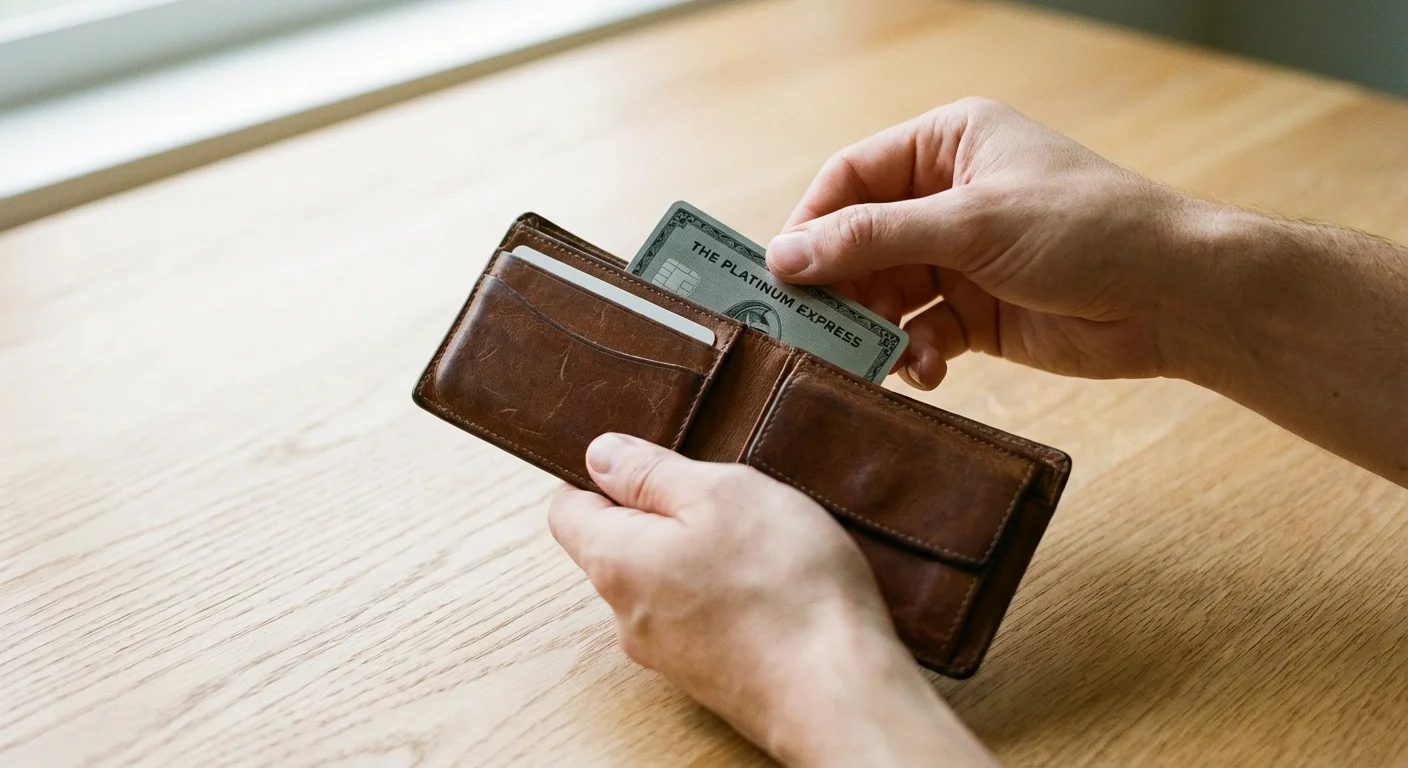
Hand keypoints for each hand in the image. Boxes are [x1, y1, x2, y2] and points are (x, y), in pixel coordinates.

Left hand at [549, 434, 997, 766]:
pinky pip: (700, 615)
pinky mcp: (709, 674)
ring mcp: (668, 652)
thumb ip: (651, 472)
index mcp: (615, 562)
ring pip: (665, 581)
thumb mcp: (720, 492)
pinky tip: (772, 583)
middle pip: (620, 545)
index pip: (567, 509)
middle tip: (723, 494)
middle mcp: (626, 615)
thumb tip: (600, 456)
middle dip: (662, 513)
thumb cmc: (782, 585)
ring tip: (758, 539)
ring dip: (700, 553)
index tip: (649, 461)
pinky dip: (726, 592)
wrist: (838, 690)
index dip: (601, 476)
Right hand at [766, 97, 1217, 387]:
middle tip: (811, 331)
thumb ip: (874, 238)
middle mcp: (947, 197)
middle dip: (840, 288)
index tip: (778, 274)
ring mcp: (961, 257)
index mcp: (947, 145)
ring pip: (885, 294)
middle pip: (860, 242)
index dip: (811, 224)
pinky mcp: (976, 312)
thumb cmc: (1086, 230)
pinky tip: (924, 370)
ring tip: (871, 360)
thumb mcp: (972, 224)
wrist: (1175, 298)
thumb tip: (786, 255)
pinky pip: (919, 332)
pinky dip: (913, 353)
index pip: (851, 178)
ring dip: (876, 330)